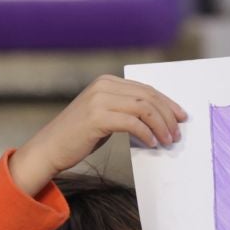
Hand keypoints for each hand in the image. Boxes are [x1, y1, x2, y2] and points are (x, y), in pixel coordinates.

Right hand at [10, 75, 187, 198]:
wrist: (49, 148)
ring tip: (168, 140)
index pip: (146, 89)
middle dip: (167, 115)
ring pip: (143, 108)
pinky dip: (146, 133)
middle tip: (177, 133)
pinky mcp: (97, 117)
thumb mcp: (105, 115)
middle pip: (148, 96)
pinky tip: (152, 144)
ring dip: (161, 126)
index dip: (167, 103)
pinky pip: (132, 123)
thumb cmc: (80, 136)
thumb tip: (159, 117)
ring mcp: (99, 100)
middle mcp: (103, 86)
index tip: (180, 117)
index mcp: (107, 82)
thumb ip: (126, 109)